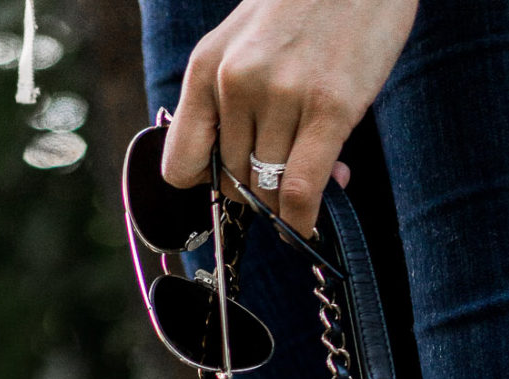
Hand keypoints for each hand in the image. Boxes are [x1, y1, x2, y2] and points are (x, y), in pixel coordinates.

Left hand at [161, 0, 418, 238]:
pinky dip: (302, 221)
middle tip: (287, 178)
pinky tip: (308, 226)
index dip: (205, 188)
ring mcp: (281, 96)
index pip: (180, 165)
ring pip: (268, 190)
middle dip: (259, 193)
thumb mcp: (245, 42)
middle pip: (232, 183)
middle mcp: (236, 83)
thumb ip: (234, 101)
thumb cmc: (306, 5)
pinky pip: (302, 190)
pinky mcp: (328, 108)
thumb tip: (250, 176)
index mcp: (207, 67)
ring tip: (313, 179)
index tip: (231, 188)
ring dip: (287, 205)